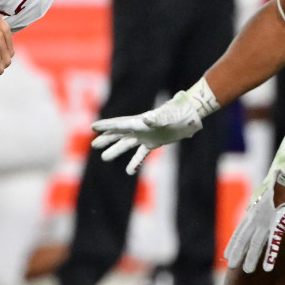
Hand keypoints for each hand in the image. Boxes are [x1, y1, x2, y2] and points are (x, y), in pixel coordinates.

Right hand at [91, 88, 207, 174]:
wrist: (190, 115)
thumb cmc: (179, 113)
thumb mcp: (168, 115)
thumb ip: (157, 118)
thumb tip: (146, 120)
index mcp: (140, 121)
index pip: (119, 124)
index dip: (106, 126)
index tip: (93, 127)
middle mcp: (140, 128)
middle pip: (119, 134)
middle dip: (106, 139)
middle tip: (94, 145)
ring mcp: (146, 136)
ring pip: (127, 144)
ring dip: (116, 151)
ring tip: (104, 158)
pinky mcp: (153, 143)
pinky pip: (141, 154)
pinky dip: (135, 162)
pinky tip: (129, 172)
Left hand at [225, 153, 284, 272]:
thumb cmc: (281, 187)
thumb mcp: (268, 197)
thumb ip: (264, 207)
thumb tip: (261, 211)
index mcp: (253, 213)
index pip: (239, 232)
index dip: (233, 244)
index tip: (226, 255)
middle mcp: (255, 218)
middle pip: (243, 240)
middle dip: (237, 253)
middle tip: (232, 267)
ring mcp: (265, 222)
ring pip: (255, 244)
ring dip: (251, 258)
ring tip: (247, 271)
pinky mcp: (278, 223)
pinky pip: (273, 243)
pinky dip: (270, 256)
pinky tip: (268, 268)